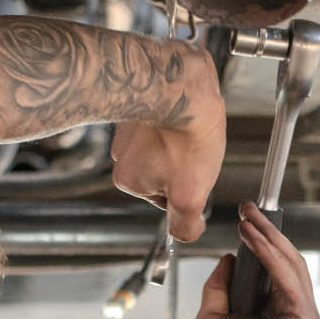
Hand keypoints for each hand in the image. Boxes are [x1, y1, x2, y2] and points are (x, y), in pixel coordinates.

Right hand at [109, 48, 225, 241]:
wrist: (180, 84)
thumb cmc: (186, 136)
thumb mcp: (190, 195)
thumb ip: (184, 224)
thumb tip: (185, 234)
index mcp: (129, 178)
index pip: (164, 197)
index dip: (186, 187)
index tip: (194, 172)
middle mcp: (123, 152)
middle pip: (164, 170)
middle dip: (183, 163)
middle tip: (196, 150)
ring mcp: (130, 126)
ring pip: (165, 144)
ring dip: (182, 139)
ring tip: (196, 130)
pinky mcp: (143, 103)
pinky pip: (164, 119)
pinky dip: (179, 119)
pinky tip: (191, 114)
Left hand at [191, 205, 319, 318]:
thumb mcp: (212, 315)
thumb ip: (220, 287)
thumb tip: (228, 258)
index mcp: (277, 313)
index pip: (276, 268)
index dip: (263, 240)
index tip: (245, 218)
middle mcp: (295, 313)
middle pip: (287, 261)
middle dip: (268, 231)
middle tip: (248, 208)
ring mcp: (303, 317)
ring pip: (291, 265)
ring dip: (269, 237)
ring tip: (249, 219)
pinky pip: (288, 278)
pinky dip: (271, 255)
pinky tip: (255, 240)